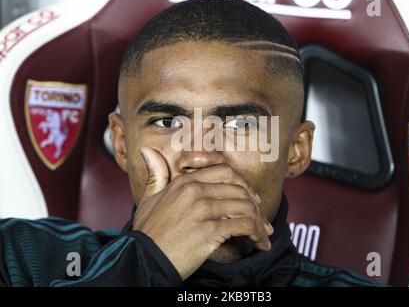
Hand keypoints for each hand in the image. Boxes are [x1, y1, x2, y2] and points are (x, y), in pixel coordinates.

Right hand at [133, 147, 272, 280]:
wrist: (143, 259)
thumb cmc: (148, 233)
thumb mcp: (149, 199)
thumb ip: (156, 175)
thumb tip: (149, 151)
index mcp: (184, 182)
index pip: (224, 171)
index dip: (242, 184)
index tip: (251, 198)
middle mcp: (194, 191)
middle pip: (238, 189)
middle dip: (254, 204)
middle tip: (261, 218)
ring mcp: (202, 209)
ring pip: (244, 206)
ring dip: (259, 221)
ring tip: (263, 234)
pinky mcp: (209, 230)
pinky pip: (243, 225)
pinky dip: (256, 234)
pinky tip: (259, 243)